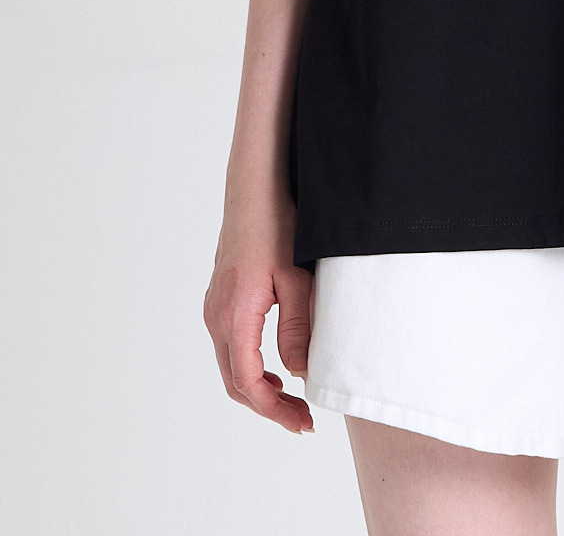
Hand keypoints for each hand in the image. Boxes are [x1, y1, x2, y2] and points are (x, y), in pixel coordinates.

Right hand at [203, 198, 315, 433]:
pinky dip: (250, 369)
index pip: (248, 383)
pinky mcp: (220, 301)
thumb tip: (298, 373)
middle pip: (235, 383)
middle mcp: (217, 317)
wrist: (254, 190)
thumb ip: (296, 328)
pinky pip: (230, 348)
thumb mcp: (295, 279)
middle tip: (303, 419)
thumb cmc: (276, 226)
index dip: (275, 410)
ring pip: (231, 367)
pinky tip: (274, 370)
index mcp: (235, 316)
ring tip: (292, 401)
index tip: (303, 421)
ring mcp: (214, 309)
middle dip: (268, 407)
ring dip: (258, 390)